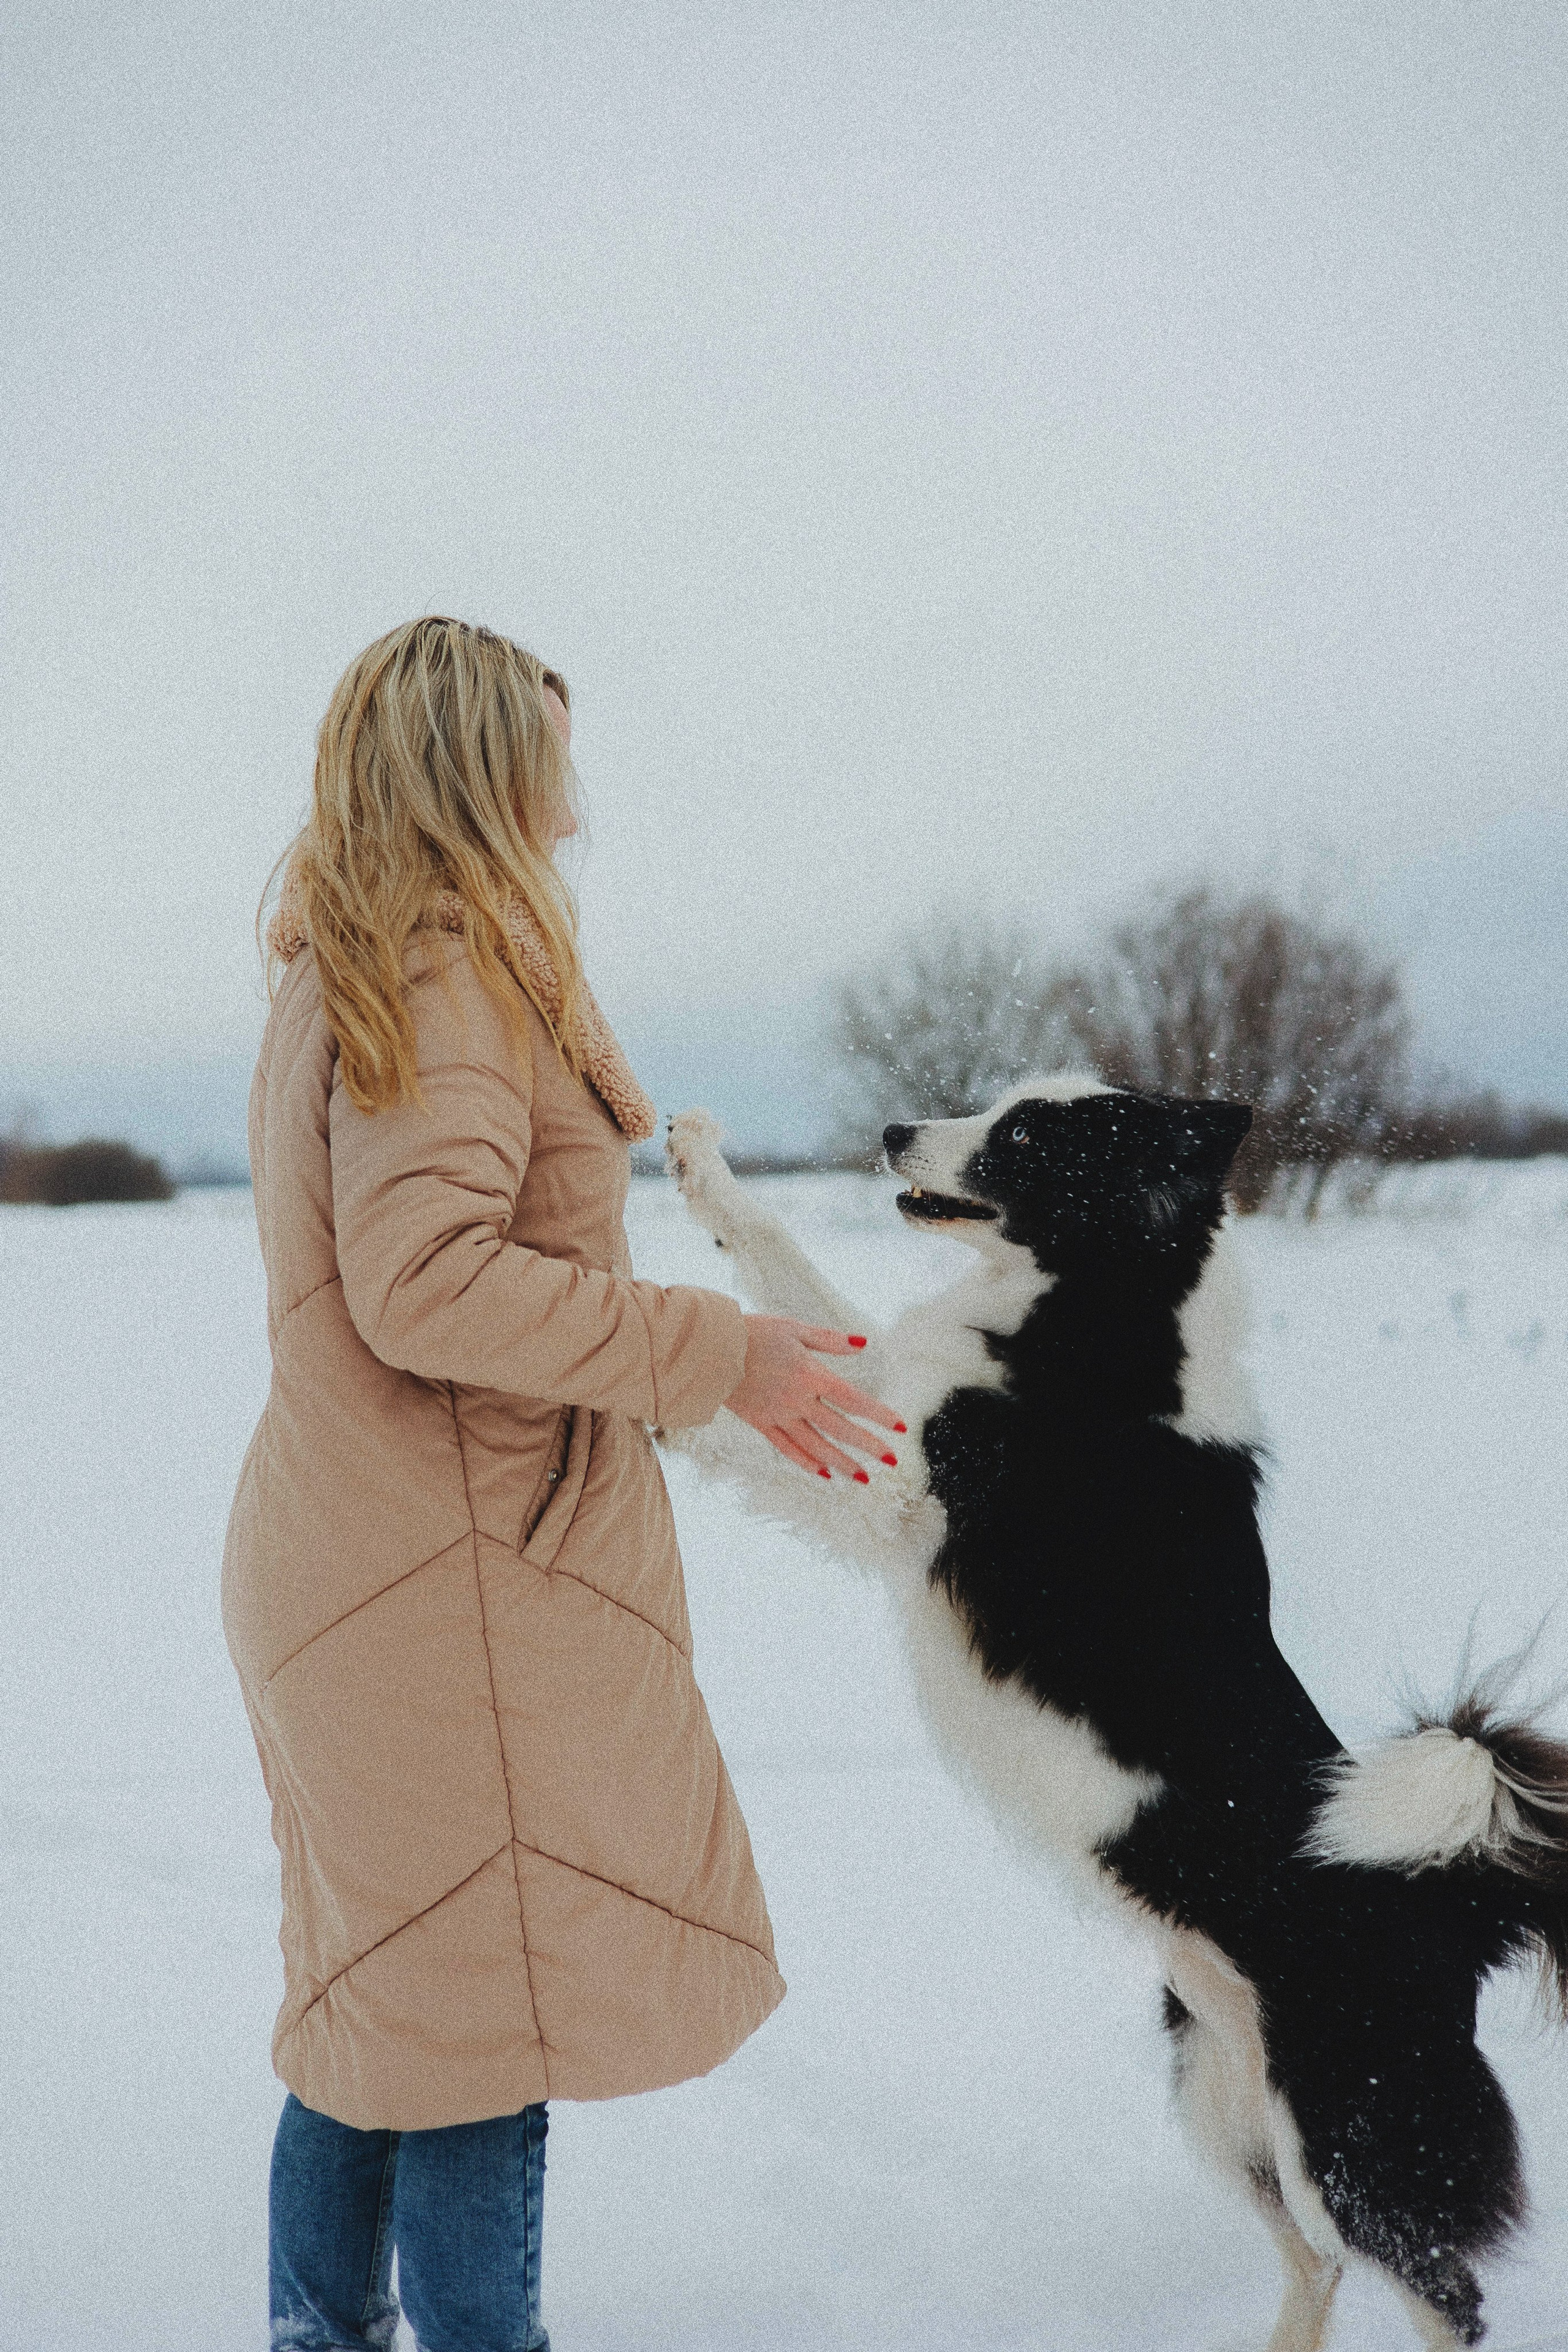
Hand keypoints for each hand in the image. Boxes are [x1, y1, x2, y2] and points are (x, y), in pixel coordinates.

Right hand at [726, 1316, 905, 1480]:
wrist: (709, 1349)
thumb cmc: (753, 1332)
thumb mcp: (794, 1328)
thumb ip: (829, 1339)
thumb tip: (863, 1344)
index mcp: (810, 1375)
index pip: (854, 1400)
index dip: (879, 1415)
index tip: (900, 1428)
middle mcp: (798, 1401)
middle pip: (840, 1429)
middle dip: (867, 1446)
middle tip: (890, 1461)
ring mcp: (779, 1416)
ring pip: (816, 1446)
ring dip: (841, 1463)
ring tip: (862, 1478)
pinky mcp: (761, 1424)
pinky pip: (787, 1449)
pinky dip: (806, 1463)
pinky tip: (822, 1474)